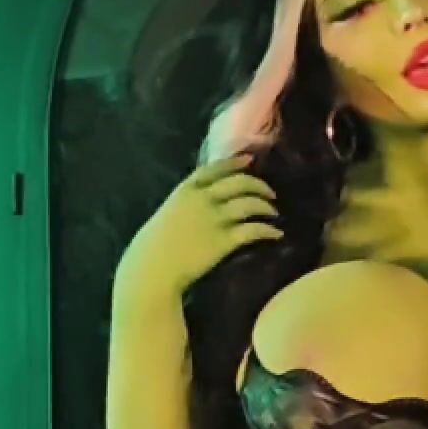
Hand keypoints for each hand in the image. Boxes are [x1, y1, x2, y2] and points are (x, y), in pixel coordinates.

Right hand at [117, 163, 283, 301]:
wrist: (152, 269)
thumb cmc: (152, 247)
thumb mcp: (166, 215)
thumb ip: (183, 206)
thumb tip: (196, 206)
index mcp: (186, 191)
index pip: (214, 169)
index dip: (234, 162)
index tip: (249, 159)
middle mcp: (203, 199)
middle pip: (239, 183)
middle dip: (258, 185)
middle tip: (270, 193)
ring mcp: (215, 219)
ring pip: (250, 203)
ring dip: (266, 206)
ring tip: (273, 213)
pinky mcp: (224, 240)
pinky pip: (253, 230)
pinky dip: (268, 230)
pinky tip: (276, 234)